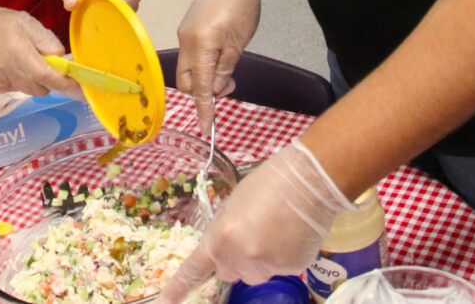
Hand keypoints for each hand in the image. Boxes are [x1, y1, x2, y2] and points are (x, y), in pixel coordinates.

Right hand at [0, 0, 81, 98]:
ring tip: (26, 58)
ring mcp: (4, 84)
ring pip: (32, 90)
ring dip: (37, 79)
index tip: (83, 90)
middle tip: (46, 59)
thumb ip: (47, 40)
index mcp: (23, 58)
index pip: (51, 78)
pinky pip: (19, 88)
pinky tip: (13, 64)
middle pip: (44, 88)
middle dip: (51, 78)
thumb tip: (61, 57)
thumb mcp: (27, 23)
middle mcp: (14, 75)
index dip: (69, 86)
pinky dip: (23, 80)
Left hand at [157, 139, 353, 303]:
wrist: (307, 182)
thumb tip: (228, 245)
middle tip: (250, 234)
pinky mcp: (291, 269)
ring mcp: (267, 267)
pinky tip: (290, 234)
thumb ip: (225, 232)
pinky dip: (283, 257)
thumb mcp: (233, 205)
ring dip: (260, 260)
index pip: (196, 269)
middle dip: (236, 259)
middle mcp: (240, 258)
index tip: (166, 301)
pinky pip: (280, 269)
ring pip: (256, 273)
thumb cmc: (267, 184)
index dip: (180, 287)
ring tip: (275, 230)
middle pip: (229, 272)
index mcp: (220, 237)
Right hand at [176, 0, 267, 132]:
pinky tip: (220, 59)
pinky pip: (190, 57)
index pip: (201, 86)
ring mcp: (184, 35)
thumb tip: (217, 90)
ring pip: (188, 71)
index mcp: (201, 45)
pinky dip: (203, 66)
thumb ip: (226, 68)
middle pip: (187, 82)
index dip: (204, 109)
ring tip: (228, 72)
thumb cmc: (241, 5)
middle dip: (203, 93)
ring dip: (204, 80)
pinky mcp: (187, 30)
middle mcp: (186, 42)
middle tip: (229, 86)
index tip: (206, 129)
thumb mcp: (239, 42)